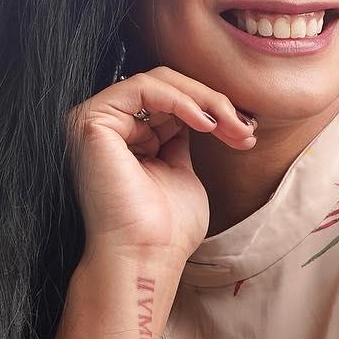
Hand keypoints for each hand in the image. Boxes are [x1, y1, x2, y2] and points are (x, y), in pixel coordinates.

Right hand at [65, 66, 256, 261]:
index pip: (171, 102)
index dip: (212, 110)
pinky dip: (180, 100)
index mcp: (125, 138)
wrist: (145, 258)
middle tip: (246, 127)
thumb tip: (204, 112)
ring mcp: (94, 121)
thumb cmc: (165, 230)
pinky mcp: (91, 122)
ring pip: (157, 81)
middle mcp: (106, 126)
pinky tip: (205, 123)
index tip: (247, 131)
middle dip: (213, 103)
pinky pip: (142, 88)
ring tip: (231, 126)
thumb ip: (181, 140)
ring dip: (203, 100)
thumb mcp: (181, 172)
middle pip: (166, 86)